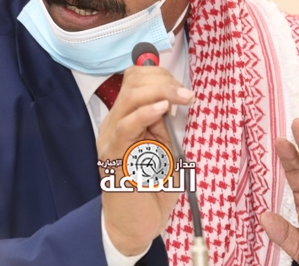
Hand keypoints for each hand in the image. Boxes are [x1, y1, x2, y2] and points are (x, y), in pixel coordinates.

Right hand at [97, 65, 193, 255]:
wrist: (137, 225)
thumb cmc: (153, 189)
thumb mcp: (166, 149)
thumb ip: (166, 125)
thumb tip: (176, 100)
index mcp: (127, 118)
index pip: (136, 78)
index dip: (160, 74)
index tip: (183, 89)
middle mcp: (115, 122)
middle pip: (133, 81)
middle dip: (163, 79)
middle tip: (186, 95)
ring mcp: (112, 138)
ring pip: (129, 97)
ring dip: (160, 91)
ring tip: (182, 98)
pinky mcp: (115, 156)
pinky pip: (126, 126)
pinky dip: (144, 113)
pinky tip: (162, 109)